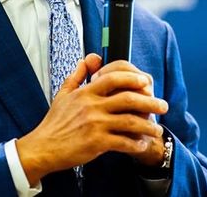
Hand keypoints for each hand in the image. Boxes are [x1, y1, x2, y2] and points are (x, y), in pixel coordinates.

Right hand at [15, 54, 168, 184]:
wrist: (42, 148)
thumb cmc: (54, 123)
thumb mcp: (63, 94)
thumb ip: (77, 76)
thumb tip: (87, 59)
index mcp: (85, 93)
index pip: (113, 78)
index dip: (132, 78)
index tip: (146, 82)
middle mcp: (92, 106)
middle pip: (128, 98)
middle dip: (150, 102)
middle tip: (163, 106)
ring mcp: (95, 124)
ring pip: (130, 121)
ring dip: (148, 125)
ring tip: (157, 129)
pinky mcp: (96, 143)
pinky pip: (123, 142)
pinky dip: (136, 144)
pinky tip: (142, 145)